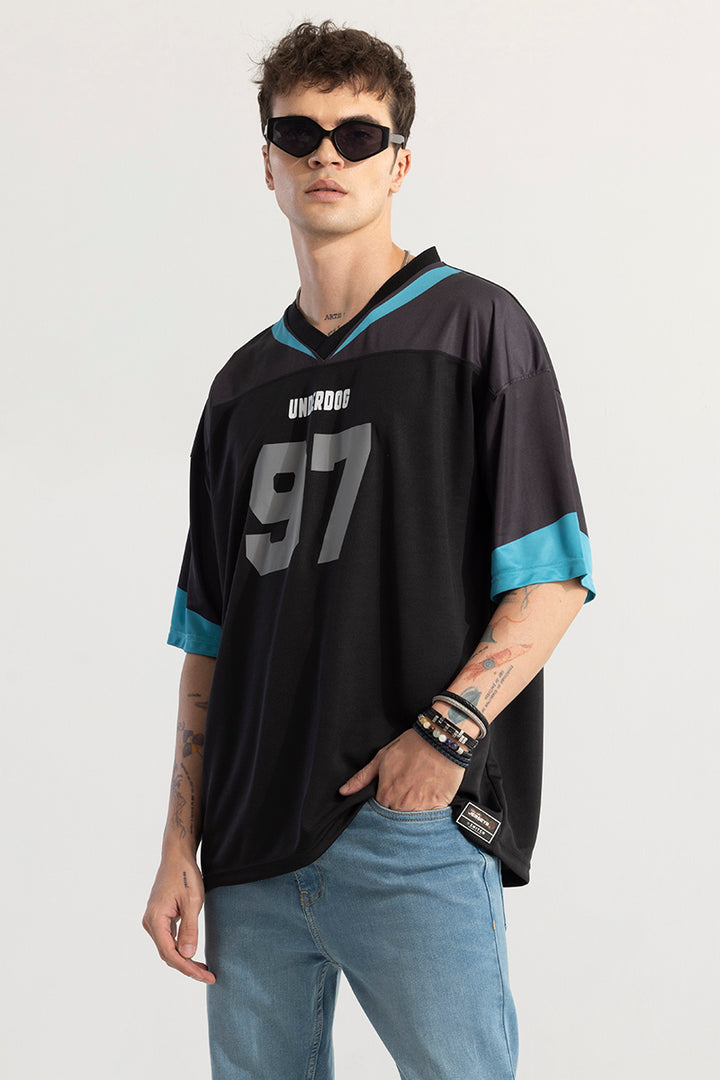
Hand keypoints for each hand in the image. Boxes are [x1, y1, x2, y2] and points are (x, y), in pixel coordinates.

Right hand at [142, 854, 215, 983]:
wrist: (176, 855)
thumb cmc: (185, 875)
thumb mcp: (192, 901)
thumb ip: (189, 929)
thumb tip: (187, 955)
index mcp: (156, 919)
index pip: (170, 954)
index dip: (188, 968)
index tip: (206, 976)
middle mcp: (150, 923)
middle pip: (168, 954)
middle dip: (188, 967)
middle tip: (208, 975)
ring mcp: (153, 920)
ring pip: (168, 948)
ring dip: (184, 959)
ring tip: (204, 969)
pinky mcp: (159, 917)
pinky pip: (168, 939)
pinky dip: (180, 948)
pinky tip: (193, 953)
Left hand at [338, 728, 463, 810]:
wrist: (441, 740)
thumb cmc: (410, 746)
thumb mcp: (382, 758)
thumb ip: (362, 778)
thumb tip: (343, 792)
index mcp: (387, 793)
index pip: (380, 811)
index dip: (384, 805)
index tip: (389, 797)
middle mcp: (402, 804)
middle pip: (396, 818)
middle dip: (397, 811)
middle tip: (405, 796)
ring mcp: (421, 807)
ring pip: (412, 821)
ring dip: (412, 813)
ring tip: (416, 797)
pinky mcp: (438, 805)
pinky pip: (430, 818)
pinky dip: (429, 814)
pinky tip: (429, 800)